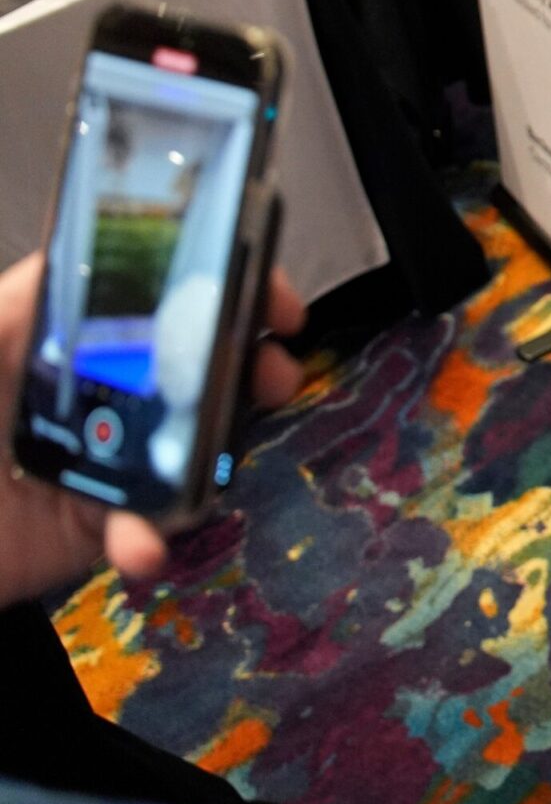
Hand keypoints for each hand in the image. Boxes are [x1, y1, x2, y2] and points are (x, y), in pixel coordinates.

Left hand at [0, 253, 305, 607]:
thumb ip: (16, 311)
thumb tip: (61, 259)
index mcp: (51, 335)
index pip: (144, 286)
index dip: (209, 277)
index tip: (257, 285)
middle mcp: (87, 390)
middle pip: (188, 360)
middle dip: (244, 359)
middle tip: (272, 370)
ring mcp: (99, 456)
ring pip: (189, 441)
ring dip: (221, 451)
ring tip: (224, 463)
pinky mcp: (94, 525)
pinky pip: (150, 528)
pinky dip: (156, 538)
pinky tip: (143, 545)